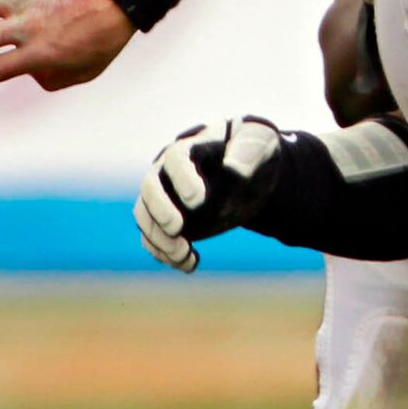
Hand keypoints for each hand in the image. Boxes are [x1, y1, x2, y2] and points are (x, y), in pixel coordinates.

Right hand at [136, 118, 284, 270]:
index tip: (198, 201)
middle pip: (150, 188)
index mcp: (192, 148)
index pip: (176, 159)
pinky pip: (154, 239)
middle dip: (160, 210)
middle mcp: (168, 171)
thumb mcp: (261, 144)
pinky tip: (190, 264)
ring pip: (146, 217)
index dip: (183, 179)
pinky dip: (165, 254)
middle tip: (177, 229)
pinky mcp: (168, 221)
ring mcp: (165, 198)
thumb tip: (235, 168)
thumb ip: (249, 151)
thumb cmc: (254, 151)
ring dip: (159, 239)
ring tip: (184, 255)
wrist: (252, 173)